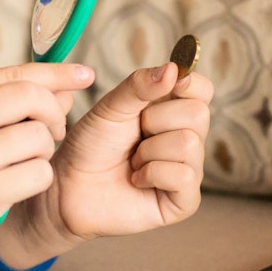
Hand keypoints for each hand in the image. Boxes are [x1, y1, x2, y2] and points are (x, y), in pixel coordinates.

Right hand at [0, 63, 95, 270]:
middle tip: (51, 133)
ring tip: (18, 165)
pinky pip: (40, 172)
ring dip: (42, 154)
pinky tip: (15, 188)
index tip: (85, 74)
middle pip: (31, 97)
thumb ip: (8, 106)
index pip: (13, 74)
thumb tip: (65, 91)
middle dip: (53, 114)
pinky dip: (38, 179)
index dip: (55, 73)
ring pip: (40, 137)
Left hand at [0, 63, 212, 268]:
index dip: (186, 83)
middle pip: (199, 113)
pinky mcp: (184, 201)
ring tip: (132, 160)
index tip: (163, 86)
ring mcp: (188, 169)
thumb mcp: (112, 107)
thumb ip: (140, 85)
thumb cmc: (91, 145)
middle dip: (156, 120)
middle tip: (135, 133)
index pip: (202, 88)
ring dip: (149, 150)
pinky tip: (136, 179)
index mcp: (173, 111)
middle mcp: (187, 138)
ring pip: (189, 144)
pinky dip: (152, 174)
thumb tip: (173, 69)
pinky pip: (184, 176)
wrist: (69, 185)